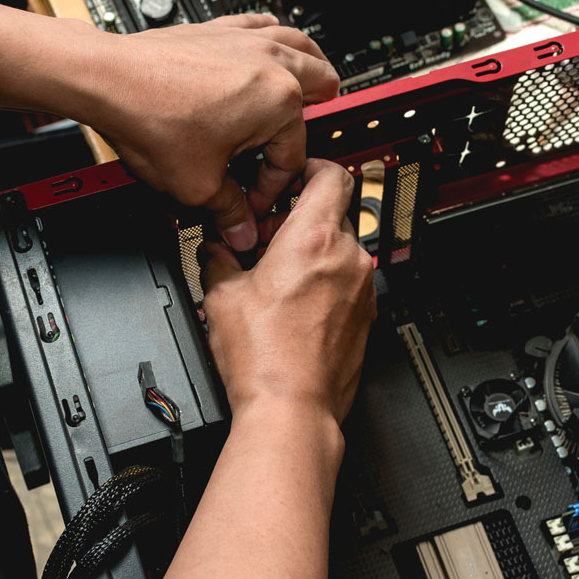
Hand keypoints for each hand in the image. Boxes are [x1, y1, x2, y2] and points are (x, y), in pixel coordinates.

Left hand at [86, 15, 338, 250]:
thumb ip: (229, 211)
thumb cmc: (149, 118)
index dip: (272, 188)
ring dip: (311, 69)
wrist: (106, 79)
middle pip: (319, 87)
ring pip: (300, 45)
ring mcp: (246, 40)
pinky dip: (274, 37)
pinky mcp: (220, 29)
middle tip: (302, 143)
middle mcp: (271, 63)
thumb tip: (241, 228)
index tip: (250, 202)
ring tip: (313, 87)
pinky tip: (270, 42)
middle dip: (318, 119)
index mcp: (279, 102)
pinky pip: (263, 25)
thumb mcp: (197, 185)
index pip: (292, 156)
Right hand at [201, 159, 375, 422]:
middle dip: (299, 220)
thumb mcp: (221, 296)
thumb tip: (213, 250)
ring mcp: (361, 289)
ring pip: (341, 250)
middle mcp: (347, 259)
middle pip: (333, 214)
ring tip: (277, 278)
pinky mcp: (365, 317)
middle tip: (266, 240)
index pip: (330, 174)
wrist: (292, 408)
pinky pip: (348, 283)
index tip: (291, 179)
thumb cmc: (264, 358)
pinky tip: (294, 306)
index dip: (309, 170)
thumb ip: (217, 259)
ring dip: (313, 254)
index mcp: (314, 239)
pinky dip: (326, 283)